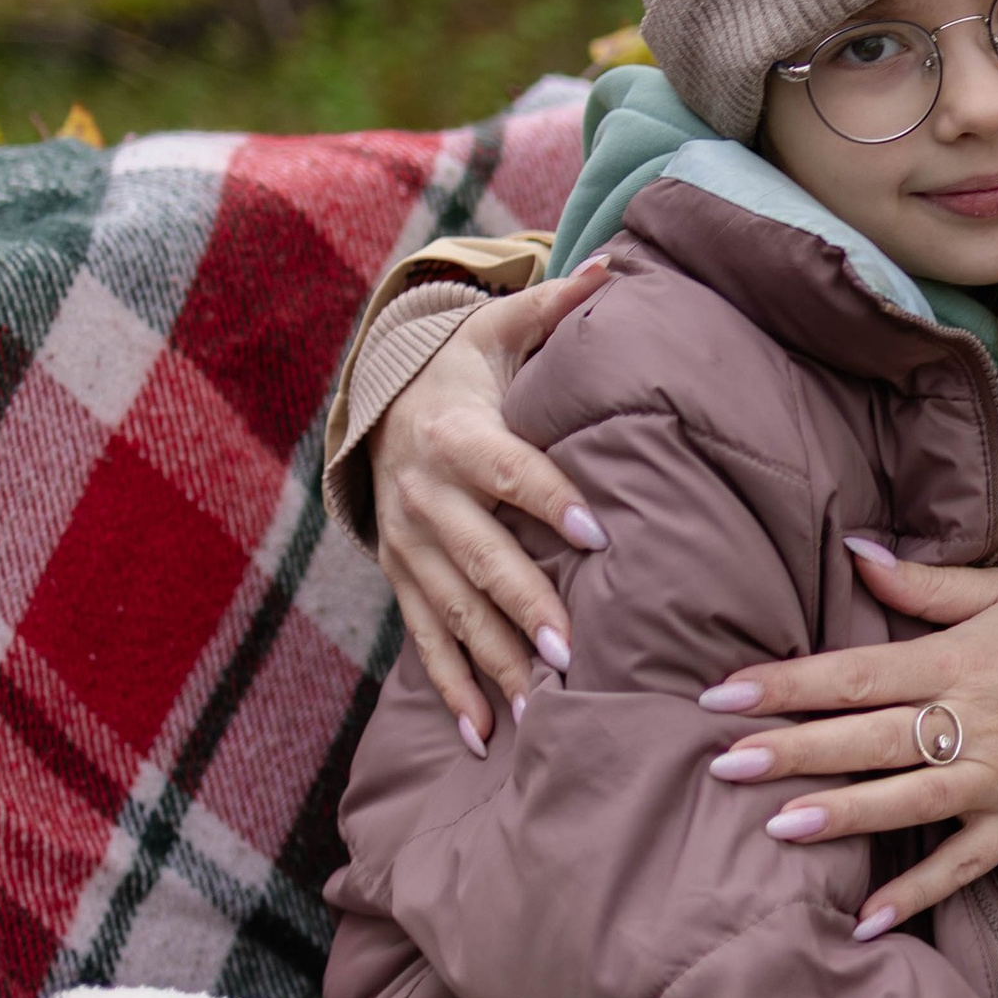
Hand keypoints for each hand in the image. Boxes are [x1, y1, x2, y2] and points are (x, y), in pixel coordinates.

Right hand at [370, 266, 613, 743]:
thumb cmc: (463, 368)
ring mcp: (409, 546)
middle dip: (525, 605)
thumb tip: (618, 262)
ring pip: (453, 612)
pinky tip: (484, 735)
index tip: (598, 532)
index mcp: (459, 436)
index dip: (552, 499)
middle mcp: (427, 496)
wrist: (380, 403)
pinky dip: (452, 691)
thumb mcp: (500, 330)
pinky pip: (424, 642)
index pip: (513, 471)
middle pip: (481, 557)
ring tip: (538, 709)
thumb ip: (556, 305)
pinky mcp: (401, 579)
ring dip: (493, 662)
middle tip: (573, 651)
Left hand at [701, 544, 997, 929]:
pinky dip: (915, 894)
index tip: (726, 694)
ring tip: (778, 827)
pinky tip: (863, 922)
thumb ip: (924, 583)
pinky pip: (961, 867)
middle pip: (869, 738)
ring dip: (842, 815)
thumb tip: (854, 554)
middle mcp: (970, 724)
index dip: (789, 684)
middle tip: (726, 764)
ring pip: (907, 801)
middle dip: (795, 751)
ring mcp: (993, 782)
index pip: (857, 673)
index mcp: (957, 663)